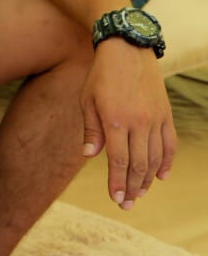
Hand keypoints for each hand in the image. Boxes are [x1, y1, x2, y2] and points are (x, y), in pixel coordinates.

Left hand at [80, 39, 176, 208]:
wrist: (127, 50)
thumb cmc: (100, 76)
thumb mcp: (87, 101)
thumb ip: (91, 130)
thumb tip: (90, 156)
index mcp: (115, 120)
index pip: (119, 161)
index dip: (118, 183)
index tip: (116, 199)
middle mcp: (138, 122)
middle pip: (138, 165)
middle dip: (132, 188)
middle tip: (127, 205)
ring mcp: (155, 119)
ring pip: (155, 158)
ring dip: (147, 179)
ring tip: (139, 194)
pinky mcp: (165, 114)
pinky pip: (169, 144)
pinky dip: (166, 162)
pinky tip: (160, 176)